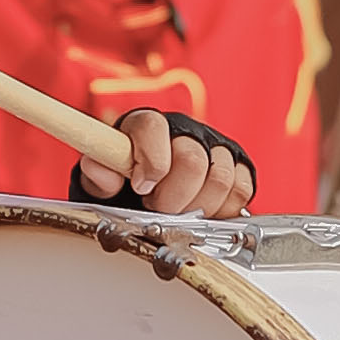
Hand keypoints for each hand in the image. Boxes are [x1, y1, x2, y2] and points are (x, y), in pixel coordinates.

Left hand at [74, 108, 255, 221]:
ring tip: (179, 212)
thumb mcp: (105, 184)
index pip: (153, 127)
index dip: (150, 162)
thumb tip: (98, 166)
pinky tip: (203, 213)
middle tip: (158, 208)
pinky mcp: (238, 167)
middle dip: (173, 197)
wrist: (151, 194)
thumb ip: (99, 175)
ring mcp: (215, 147)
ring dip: (198, 207)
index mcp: (147, 125)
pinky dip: (223, 210)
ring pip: (220, 178)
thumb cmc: (128, 185)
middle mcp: (185, 131)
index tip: (140, 187)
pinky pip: (241, 190)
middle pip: (192, 159)